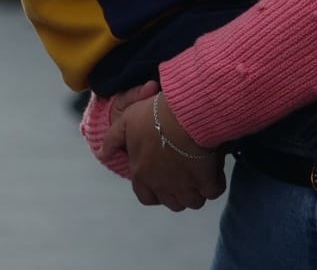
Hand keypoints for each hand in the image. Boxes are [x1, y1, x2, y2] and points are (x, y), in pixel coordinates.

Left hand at [122, 93, 225, 211]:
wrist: (185, 113)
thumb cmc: (153, 115)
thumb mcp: (125, 121)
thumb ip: (112, 139)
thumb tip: (102, 155)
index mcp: (142, 174)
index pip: (146, 197)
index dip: (154, 192)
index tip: (162, 180)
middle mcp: (162, 186)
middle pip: (172, 203)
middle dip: (178, 193)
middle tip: (183, 175)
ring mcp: (186, 187)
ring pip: (193, 202)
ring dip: (196, 191)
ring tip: (198, 172)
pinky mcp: (207, 182)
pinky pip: (213, 192)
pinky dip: (214, 183)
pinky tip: (213, 169)